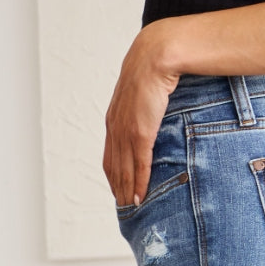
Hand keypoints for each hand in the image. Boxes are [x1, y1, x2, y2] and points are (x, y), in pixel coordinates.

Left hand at [103, 23, 182, 208]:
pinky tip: (141, 197)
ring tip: (132, 209)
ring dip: (128, 192)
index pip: (110, 156)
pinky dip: (139, 184)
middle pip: (114, 168)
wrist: (154, 56)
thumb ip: (141, 108)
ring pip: (125, 171)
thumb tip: (150, 115)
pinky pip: (139, 165)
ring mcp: (126, 132)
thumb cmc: (152, 69)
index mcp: (114, 119)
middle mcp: (116, 128)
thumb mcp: (142, 91)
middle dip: (119, 189)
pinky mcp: (140, 133)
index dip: (114, 176)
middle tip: (124, 209)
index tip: (118, 191)